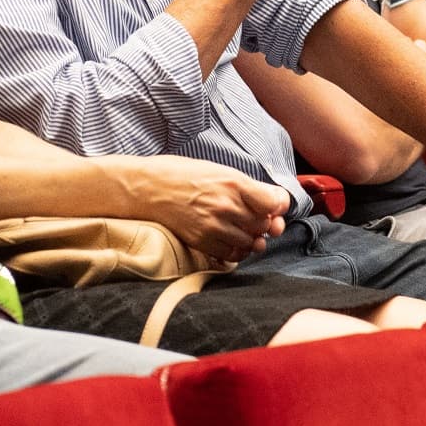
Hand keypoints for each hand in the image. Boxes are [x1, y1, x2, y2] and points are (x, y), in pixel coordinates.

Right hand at [122, 157, 286, 263]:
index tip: (273, 206)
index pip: (274, 203)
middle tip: (255, 218)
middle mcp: (226, 206)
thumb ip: (247, 188)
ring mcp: (214, 226)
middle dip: (265, 223)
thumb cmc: (183, 174)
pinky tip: (230, 239)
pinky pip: (232, 255)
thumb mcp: (219, 170)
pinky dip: (236, 250)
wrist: (148, 188)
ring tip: (241, 228)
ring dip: (251, 238)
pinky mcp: (202, 242)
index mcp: (234, 182)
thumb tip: (274, 206)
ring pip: (251, 243)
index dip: (278, 206)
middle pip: (264, 225)